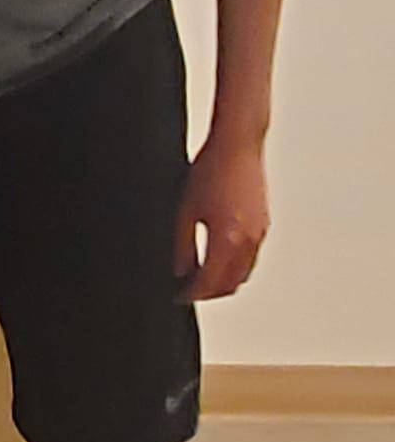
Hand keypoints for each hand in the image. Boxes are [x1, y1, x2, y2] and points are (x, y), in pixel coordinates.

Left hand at [175, 131, 268, 300]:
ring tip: (200, 275)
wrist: (238, 146)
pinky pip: (251, 257)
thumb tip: (179, 270)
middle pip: (231, 284)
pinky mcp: (264, 224)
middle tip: (188, 289)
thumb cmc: (211, 170)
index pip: (210, 282)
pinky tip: (218, 256)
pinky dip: (235, 266)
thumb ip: (181, 245)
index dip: (191, 293)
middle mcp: (249, 240)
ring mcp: (260, 233)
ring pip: (243, 272)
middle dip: (209, 292)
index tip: (178, 295)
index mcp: (228, 239)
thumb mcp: (185, 210)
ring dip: (224, 281)